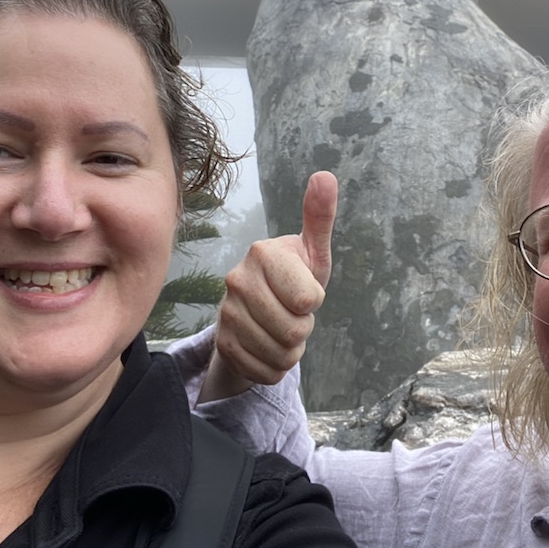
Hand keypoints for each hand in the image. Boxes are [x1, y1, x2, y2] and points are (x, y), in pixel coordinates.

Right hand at [199, 171, 336, 400]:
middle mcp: (236, 280)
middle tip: (293, 313)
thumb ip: (320, 217)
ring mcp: (225, 314)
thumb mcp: (311, 251)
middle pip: (294, 331)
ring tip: (282, 328)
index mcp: (262, 253)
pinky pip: (267, 372)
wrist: (258, 311)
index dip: (313, 301)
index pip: (307, 300)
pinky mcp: (222, 345)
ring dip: (292, 350)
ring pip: (282, 355)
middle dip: (304, 328)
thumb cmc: (293, 277)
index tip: (304, 290)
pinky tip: (268, 346)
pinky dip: (276, 366)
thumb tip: (326, 175)